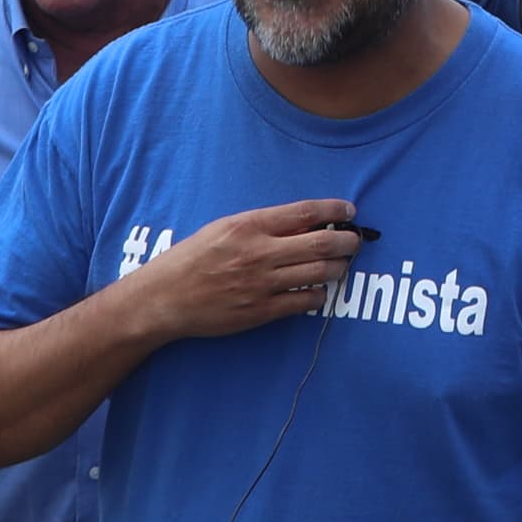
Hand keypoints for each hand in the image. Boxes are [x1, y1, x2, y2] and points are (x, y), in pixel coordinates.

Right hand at [130, 200, 368, 337]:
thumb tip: (305, 223)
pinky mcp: (261, 311)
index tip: (349, 211)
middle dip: (348, 242)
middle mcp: (259, 252)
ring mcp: (262, 284)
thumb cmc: (194, 258)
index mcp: (249, 225)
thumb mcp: (225, 228)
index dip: (335, 211)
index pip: (306, 212)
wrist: (166, 297)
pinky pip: (305, 301)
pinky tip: (318, 290)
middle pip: (322, 244)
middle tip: (355, 242)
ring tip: (341, 265)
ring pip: (320, 273)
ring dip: (339, 268)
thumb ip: (263, 225)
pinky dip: (319, 294)